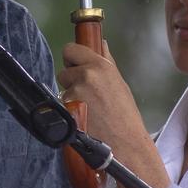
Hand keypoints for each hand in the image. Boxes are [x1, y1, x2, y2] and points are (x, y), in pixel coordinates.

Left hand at [57, 40, 171, 187]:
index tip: (76, 66)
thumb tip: (101, 44)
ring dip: (70, 97)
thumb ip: (106, 62)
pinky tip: (83, 118)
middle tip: (85, 94)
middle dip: (71, 80)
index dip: (72, 58)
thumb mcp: (119, 83)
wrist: (126, 143)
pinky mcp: (67, 109)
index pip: (71, 49)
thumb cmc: (125, 114)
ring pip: (62, 89)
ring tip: (88, 109)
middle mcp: (86, 75)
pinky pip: (61, 105)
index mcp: (100, 65)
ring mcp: (75, 93)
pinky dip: (69, 111)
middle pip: (64, 70)